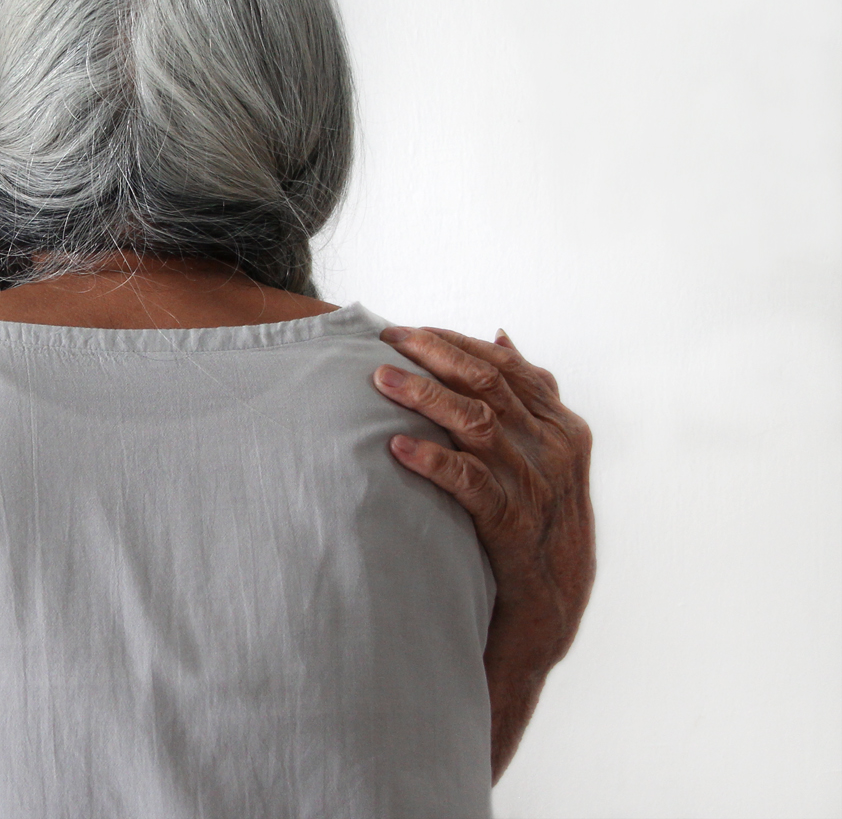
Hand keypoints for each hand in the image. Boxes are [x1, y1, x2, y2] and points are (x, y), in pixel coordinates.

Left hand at [372, 325, 593, 777]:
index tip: (403, 330)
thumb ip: (525, 397)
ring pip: (477, 423)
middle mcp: (555, 447)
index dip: (451, 342)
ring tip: (378, 381)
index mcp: (562, 425)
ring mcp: (538, 486)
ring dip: (424, 398)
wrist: (548, 612)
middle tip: (383, 342)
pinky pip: (470, 483)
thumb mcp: (542, 454)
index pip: (503, 364)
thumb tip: (501, 334)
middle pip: (488, 383)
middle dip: (432, 355)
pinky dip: (434, 462)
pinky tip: (398, 448)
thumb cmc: (537, 524)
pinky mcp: (513, 525)